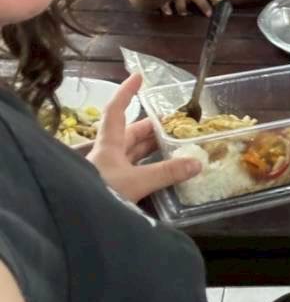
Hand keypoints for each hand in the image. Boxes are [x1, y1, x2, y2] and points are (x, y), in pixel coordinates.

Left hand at [86, 75, 201, 203]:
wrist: (80, 224)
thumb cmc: (102, 193)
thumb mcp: (137, 182)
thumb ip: (167, 172)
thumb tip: (197, 162)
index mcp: (109, 144)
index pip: (116, 110)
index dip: (126, 92)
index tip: (138, 77)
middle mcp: (108, 154)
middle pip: (131, 133)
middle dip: (153, 126)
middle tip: (175, 122)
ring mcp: (111, 172)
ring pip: (135, 153)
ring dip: (154, 148)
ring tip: (176, 142)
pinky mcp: (115, 188)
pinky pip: (137, 171)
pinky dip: (153, 168)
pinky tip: (167, 170)